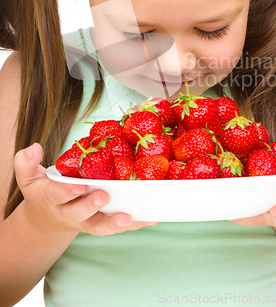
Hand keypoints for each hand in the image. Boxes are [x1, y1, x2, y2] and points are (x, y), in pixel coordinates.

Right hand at [14, 143, 157, 235]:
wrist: (48, 219)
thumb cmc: (43, 191)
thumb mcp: (29, 176)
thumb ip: (26, 162)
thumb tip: (33, 147)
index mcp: (51, 199)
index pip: (57, 195)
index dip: (67, 192)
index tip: (79, 185)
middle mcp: (68, 213)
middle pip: (79, 214)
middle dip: (91, 206)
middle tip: (104, 197)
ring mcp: (85, 221)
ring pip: (100, 226)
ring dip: (116, 223)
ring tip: (131, 217)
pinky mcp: (101, 224)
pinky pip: (117, 226)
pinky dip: (134, 224)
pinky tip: (150, 218)